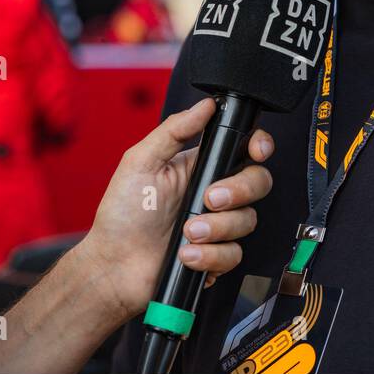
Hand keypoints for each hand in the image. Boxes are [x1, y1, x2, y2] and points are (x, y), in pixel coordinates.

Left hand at [79, 98, 274, 321]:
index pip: (244, 149)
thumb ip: (174, 130)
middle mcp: (214, 194)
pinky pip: (235, 254)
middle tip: (209, 199)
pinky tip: (185, 254)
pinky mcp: (217, 256)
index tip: (256, 150)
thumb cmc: (121, 216)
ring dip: (216, 228)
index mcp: (200, 167)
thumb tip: (205, 105)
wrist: (114, 268)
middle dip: (238, 191)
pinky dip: (209, 255)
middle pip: (258, 182)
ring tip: (186, 233)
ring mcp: (218, 226)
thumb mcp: (140, 162)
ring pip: (248, 220)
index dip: (259, 145)